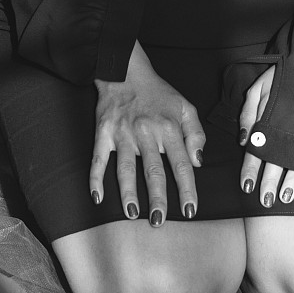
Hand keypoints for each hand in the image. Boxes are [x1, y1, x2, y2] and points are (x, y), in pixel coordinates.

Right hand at [92, 42, 205, 225]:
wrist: (125, 71)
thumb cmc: (158, 93)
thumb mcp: (185, 107)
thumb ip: (196, 134)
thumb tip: (198, 161)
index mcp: (169, 129)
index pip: (181, 165)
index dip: (186, 189)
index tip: (190, 210)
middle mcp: (146, 133)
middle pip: (153, 171)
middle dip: (157, 199)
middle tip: (159, 221)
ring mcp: (122, 134)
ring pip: (126, 169)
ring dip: (129, 193)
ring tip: (132, 214)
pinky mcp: (103, 134)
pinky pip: (98, 159)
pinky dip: (95, 179)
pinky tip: (96, 197)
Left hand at [238, 67, 293, 208]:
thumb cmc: (283, 77)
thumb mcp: (258, 89)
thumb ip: (248, 114)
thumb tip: (242, 140)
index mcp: (269, 119)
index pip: (256, 150)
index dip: (250, 170)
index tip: (246, 187)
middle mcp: (286, 129)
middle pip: (276, 162)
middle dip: (270, 183)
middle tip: (266, 201)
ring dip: (290, 182)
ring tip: (285, 197)